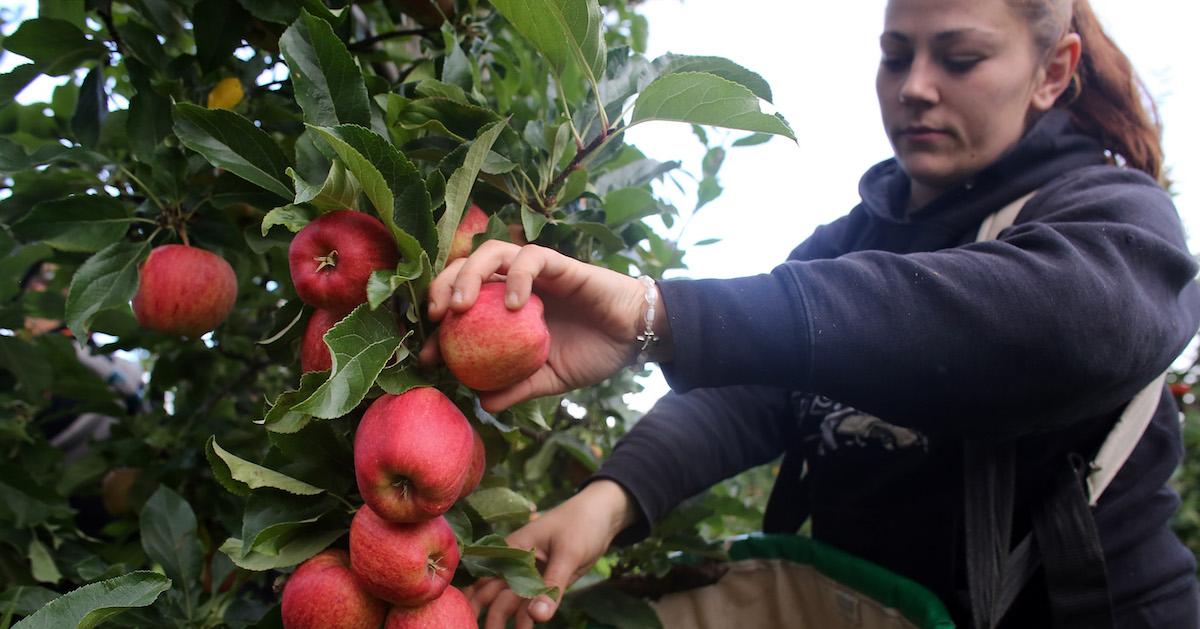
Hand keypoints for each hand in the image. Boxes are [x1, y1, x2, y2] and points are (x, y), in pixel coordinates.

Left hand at [423, 241, 665, 411]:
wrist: (634, 339)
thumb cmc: (592, 354)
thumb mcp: (550, 379)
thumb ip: (518, 387)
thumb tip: (482, 403)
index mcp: (505, 309)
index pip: (461, 306)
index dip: (438, 328)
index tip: (427, 356)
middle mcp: (516, 284)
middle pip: (466, 269)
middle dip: (441, 288)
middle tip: (436, 320)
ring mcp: (536, 271)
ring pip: (491, 253)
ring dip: (468, 275)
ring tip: (460, 308)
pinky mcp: (559, 263)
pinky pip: (531, 258)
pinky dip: (517, 277)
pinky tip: (514, 305)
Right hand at [467, 480, 635, 628]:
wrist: (604, 515)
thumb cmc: (581, 523)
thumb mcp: (568, 553)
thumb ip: (552, 585)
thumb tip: (537, 617)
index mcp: (513, 549)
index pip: (485, 576)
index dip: (473, 598)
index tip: (467, 617)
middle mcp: (516, 563)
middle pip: (493, 593)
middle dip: (485, 614)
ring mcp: (530, 574)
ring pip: (509, 602)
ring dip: (503, 620)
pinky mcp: (544, 583)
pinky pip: (529, 604)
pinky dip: (525, 619)